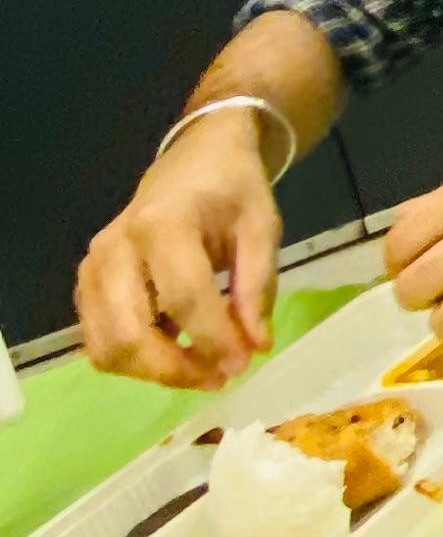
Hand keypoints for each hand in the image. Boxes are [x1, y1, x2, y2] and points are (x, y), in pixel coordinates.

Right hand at [75, 121, 280, 388]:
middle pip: (131, 333)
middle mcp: (116, 247)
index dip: (213, 340)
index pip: (183, 298)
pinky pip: (98, 342)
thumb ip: (257, 287)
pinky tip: (173, 350)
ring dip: (154, 372)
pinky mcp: (86, 285)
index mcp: (162, 223)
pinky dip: (134, 360)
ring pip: (107, 348)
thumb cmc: (232, 189)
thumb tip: (256, 347)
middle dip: (176, 369)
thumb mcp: (262, 227)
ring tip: (200, 369)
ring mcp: (93, 268)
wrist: (197, 159)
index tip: (244, 364)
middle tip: (219, 377)